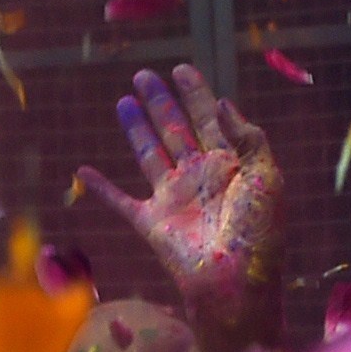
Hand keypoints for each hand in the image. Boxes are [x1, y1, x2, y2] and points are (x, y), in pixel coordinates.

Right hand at [104, 67, 286, 351]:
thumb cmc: (258, 233)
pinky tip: (83, 170)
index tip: (182, 68)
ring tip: (124, 99)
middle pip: (175, 129)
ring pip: (149, 153)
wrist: (235, 283)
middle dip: (161, 101)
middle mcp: (199, 177)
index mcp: (229, 165)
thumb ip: (249, 138)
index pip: (210, 119)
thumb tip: (224, 102)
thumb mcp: (266, 178)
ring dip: (136, 127)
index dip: (196, 93)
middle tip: (144, 74)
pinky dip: (100, 187)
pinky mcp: (151, 222)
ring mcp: (173, 199)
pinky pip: (120, 200)